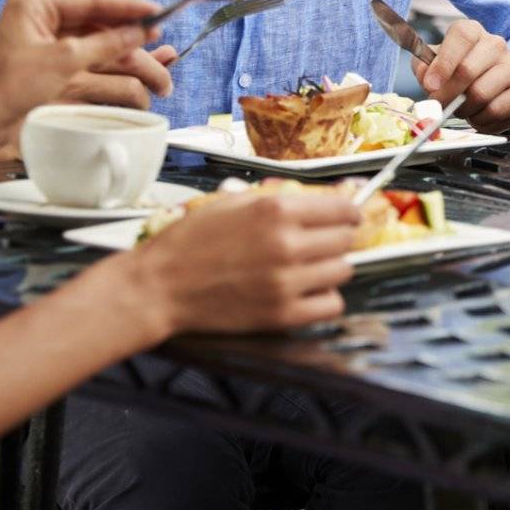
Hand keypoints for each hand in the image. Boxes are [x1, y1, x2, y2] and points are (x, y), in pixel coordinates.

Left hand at [0, 0, 169, 167]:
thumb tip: (141, 30)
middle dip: (135, 45)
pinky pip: (95, 72)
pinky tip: (143, 86)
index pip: (92, 0)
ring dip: (132, 67)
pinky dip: (118, 79)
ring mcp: (51, 53)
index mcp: (37, 8)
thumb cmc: (7, 87)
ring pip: (102, 53)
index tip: (158, 12)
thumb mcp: (64, 59)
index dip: (128, 7)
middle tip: (164, 52)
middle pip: (101, 28)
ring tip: (162, 81)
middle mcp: (45, 26)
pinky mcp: (55, 76)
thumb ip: (107, 43)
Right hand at [125, 187, 358, 334]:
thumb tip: (336, 194)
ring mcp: (286, 282)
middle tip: (320, 242)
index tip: (346, 216)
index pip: (343, 208)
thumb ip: (285, 198)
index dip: (348, 211)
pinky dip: (325, 299)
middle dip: (338, 238)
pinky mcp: (281, 314)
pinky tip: (306, 291)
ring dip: (331, 267)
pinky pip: (332, 306)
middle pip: (347, 239)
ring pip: (344, 271)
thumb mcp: (236, 202)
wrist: (160, 286)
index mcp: (277, 210)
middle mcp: (287, 244)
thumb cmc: (192, 242)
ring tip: (308, 267)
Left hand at [414, 19, 509, 131]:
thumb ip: (424, 66)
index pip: (461, 37)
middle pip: (467, 70)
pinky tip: (477, 114)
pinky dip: (480, 119)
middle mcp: (495, 44)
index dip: (443, 62)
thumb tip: (426, 77)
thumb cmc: (463, 70)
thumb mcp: (438, 63)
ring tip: (461, 108)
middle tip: (439, 105)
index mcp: (472, 32)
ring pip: (481, 94)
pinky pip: (495, 111)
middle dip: (447, 94)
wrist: (500, 80)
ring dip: (463, 108)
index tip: (430, 85)